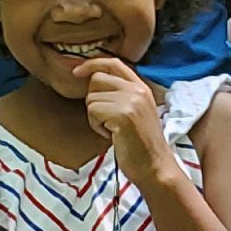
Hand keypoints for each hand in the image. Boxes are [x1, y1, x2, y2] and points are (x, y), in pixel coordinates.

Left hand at [75, 56, 169, 185]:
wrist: (154, 167)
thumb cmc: (140, 144)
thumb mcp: (135, 111)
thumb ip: (120, 94)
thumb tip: (92, 79)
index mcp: (141, 87)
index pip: (113, 62)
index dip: (92, 64)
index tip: (76, 72)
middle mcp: (137, 90)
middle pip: (97, 79)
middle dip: (93, 99)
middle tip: (106, 119)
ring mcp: (131, 101)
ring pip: (91, 98)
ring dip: (95, 117)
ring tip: (111, 129)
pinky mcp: (123, 114)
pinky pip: (93, 111)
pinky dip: (96, 126)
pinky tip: (111, 135)